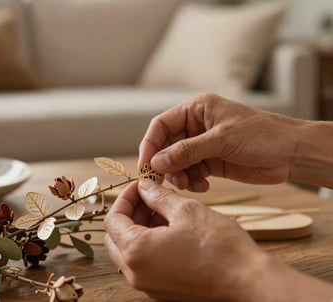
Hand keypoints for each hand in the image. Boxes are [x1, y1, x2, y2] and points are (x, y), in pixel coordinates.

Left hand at [104, 180, 266, 300]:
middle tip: (149, 196)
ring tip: (163, 210)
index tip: (139, 186)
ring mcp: (148, 285)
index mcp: (137, 252)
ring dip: (139, 227)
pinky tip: (169, 228)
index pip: (113, 219)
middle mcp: (136, 273)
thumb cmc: (219, 245)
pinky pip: (144, 262)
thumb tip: (144, 187)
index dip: (125, 198)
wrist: (247, 281)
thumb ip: (158, 196)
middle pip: (116, 236)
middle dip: (130, 212)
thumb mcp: (186, 210)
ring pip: (130, 249)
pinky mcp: (161, 289)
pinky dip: (149, 243)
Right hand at [138, 93, 300, 190]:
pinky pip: (192, 172)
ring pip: (178, 162)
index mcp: (197, 109)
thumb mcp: (221, 140)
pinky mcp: (212, 162)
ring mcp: (204, 145)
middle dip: (166, 164)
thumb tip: (157, 162)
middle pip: (167, 146)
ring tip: (189, 184)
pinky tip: (203, 186)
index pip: (162, 125)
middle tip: (167, 181)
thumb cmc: (261, 135)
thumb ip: (187, 151)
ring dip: (179, 175)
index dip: (150, 145)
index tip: (146, 166)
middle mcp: (197, 126)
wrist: (291, 153)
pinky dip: (192, 181)